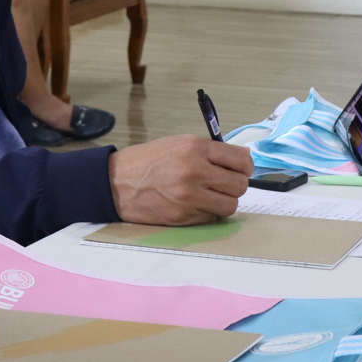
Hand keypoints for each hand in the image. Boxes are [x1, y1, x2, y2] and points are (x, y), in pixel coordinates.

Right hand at [107, 136, 252, 226]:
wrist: (117, 182)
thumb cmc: (148, 161)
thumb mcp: (179, 144)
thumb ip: (210, 151)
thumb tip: (242, 161)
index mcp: (195, 148)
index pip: (241, 160)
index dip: (245, 166)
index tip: (241, 169)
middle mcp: (195, 172)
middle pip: (240, 185)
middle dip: (235, 184)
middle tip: (224, 183)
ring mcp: (190, 197)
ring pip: (230, 205)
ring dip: (224, 201)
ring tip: (210, 195)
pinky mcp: (184, 216)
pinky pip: (212, 217)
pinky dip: (209, 212)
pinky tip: (195, 203)